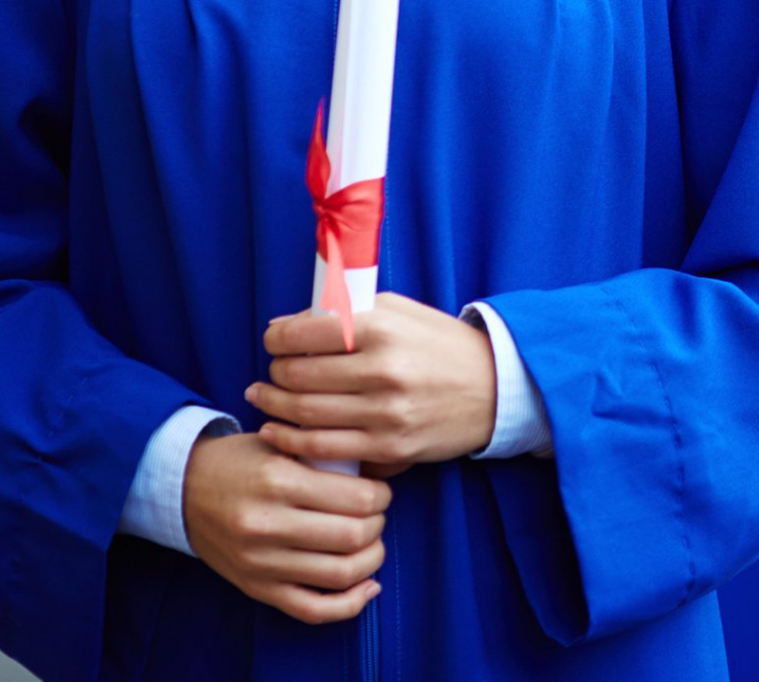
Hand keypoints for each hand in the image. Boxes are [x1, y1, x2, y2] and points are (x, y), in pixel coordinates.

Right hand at [182, 430, 388, 622]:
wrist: (182, 489)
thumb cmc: (240, 460)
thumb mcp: (280, 442)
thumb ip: (324, 454)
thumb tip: (381, 468)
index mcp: (277, 481)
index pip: (358, 498)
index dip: (381, 496)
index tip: (379, 491)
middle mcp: (268, 524)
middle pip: (353, 537)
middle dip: (378, 525)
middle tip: (376, 514)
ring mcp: (260, 562)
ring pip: (340, 574)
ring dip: (370, 560)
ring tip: (371, 544)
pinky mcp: (256, 588)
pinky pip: (312, 610)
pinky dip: (349, 604)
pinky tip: (367, 585)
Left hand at [253, 294, 498, 473]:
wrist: (495, 388)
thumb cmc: (441, 345)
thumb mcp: (402, 311)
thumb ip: (348, 311)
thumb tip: (289, 324)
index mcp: (385, 330)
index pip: (308, 332)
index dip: (278, 336)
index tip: (273, 338)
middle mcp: (384, 371)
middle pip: (300, 375)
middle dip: (275, 371)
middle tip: (272, 369)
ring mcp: (386, 414)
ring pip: (305, 413)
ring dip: (274, 405)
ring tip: (263, 396)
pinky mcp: (389, 447)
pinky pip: (324, 448)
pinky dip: (291, 441)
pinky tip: (277, 431)